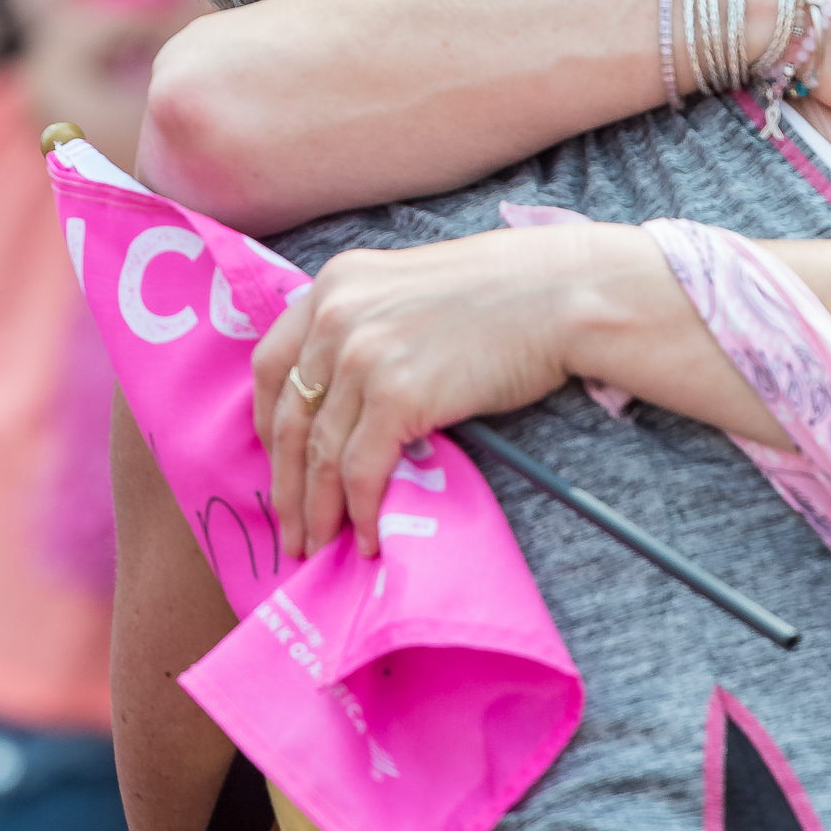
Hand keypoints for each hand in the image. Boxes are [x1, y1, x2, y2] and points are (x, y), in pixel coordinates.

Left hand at [251, 226, 610, 556]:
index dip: (268, 422)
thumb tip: (350, 395)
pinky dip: (362, 512)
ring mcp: (363, 355)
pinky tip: (370, 538)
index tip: (276, 460)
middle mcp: (335, 316)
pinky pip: (361, 470)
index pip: (272, 364)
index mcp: (334, 284)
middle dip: (285, 483)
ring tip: (320, 546)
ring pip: (320, 453)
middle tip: (289, 528)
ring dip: (316, 510)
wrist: (562, 293)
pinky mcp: (397, 395)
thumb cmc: (505, 292)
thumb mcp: (410, 288)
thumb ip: (369, 324)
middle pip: (289, 417)